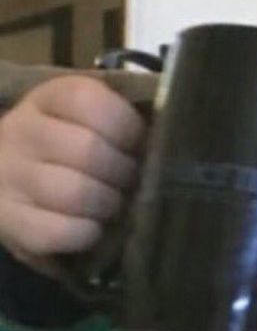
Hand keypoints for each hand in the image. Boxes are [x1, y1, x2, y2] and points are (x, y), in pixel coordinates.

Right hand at [0, 76, 145, 278]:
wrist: (7, 172)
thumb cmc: (68, 142)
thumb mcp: (85, 117)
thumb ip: (119, 118)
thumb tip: (166, 141)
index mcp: (49, 97)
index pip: (90, 102)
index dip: (127, 127)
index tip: (140, 144)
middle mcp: (21, 131)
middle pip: (87, 151)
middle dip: (123, 171)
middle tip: (133, 180)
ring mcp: (9, 176)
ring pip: (75, 193)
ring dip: (108, 203)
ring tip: (114, 204)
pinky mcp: (7, 218)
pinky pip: (56, 231)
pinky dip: (85, 233)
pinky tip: (93, 227)